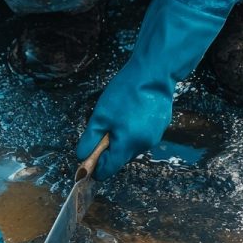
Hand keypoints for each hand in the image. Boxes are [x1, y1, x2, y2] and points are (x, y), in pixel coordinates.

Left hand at [75, 65, 172, 179]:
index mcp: (127, 145)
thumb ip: (90, 139)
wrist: (154, 73)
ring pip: (131, 147)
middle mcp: (143, 145)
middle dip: (109, 148)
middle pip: (120, 158)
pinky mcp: (160, 127)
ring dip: (122, 138)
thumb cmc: (126, 92)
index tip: (88, 156)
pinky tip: (132, 112)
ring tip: (120, 116)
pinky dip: (134, 130)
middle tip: (104, 126)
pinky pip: (142, 136)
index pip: (108, 170)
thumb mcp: (100, 115)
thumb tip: (82, 156)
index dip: (95, 166)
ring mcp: (154, 137)